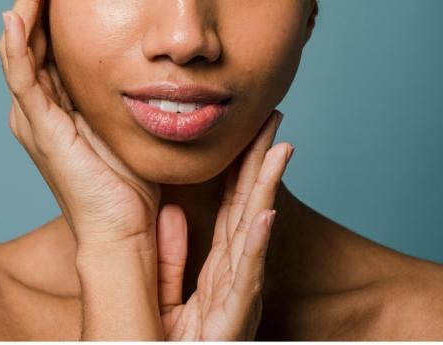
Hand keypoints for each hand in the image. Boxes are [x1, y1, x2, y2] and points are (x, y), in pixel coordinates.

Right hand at [0, 0, 161, 251]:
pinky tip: (18, 11)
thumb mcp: (133, 115)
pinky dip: (17, 43)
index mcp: (59, 96)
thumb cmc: (134, 178)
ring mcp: (35, 113)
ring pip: (21, 42)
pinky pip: (22, 77)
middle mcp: (39, 100)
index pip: (49, 29)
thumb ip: (137, 81)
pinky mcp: (40, 128)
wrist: (125, 231)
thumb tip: (171, 44)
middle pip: (30, 26)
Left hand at [156, 110, 291, 339]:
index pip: (234, 208)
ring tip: (278, 150)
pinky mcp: (231, 321)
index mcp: (218, 269)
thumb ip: (172, 253)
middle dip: (262, 165)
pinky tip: (264, 215)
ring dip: (266, 191)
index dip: (244, 168)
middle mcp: (233, 277)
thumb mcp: (165, 291)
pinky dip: (255, 246)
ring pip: (252, 234)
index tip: (253, 131)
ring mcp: (236, 297)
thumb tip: (175, 213)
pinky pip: (243, 278)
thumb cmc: (164, 344)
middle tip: (273, 120)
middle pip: (249, 210)